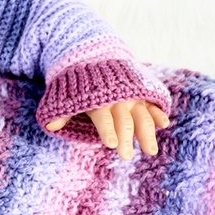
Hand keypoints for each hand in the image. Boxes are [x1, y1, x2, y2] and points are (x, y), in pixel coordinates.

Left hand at [46, 99, 169, 159]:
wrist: (96, 58)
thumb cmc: (80, 87)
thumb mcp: (67, 97)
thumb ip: (62, 112)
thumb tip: (51, 126)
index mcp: (98, 101)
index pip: (103, 118)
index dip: (107, 130)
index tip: (111, 144)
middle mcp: (117, 98)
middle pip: (123, 120)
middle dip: (125, 137)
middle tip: (126, 156)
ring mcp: (131, 96)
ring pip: (141, 115)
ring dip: (147, 132)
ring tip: (150, 151)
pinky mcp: (142, 94)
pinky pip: (151, 104)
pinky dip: (158, 112)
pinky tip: (163, 124)